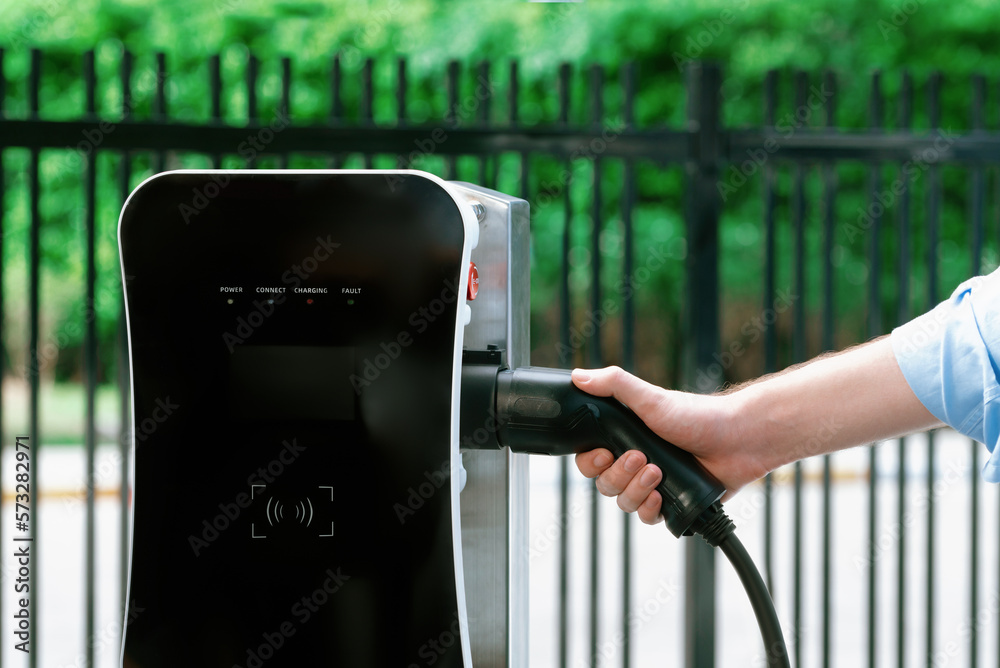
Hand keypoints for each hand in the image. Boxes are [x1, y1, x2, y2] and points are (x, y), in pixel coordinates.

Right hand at [572, 366, 772, 523]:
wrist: (739, 440)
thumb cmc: (697, 416)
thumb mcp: (650, 398)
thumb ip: (614, 385)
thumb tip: (578, 376)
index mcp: (625, 437)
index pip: (589, 459)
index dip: (591, 462)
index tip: (604, 454)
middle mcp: (636, 462)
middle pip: (604, 484)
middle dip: (619, 475)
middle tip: (641, 458)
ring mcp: (653, 483)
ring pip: (624, 503)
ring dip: (635, 491)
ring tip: (657, 473)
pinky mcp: (672, 503)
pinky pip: (647, 517)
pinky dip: (650, 510)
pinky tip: (660, 497)